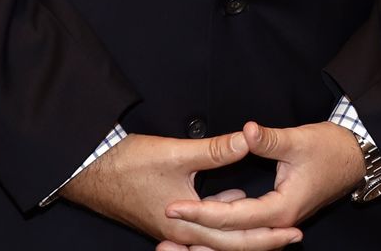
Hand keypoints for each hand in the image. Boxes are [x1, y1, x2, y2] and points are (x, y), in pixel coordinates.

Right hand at [58, 132, 298, 250]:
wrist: (87, 169)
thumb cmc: (126, 164)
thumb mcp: (176, 154)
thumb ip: (215, 150)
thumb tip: (248, 141)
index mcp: (185, 225)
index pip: (235, 239)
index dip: (266, 236)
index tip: (293, 231)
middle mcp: (180, 233)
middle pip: (228, 244)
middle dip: (262, 240)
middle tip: (293, 235)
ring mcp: (171, 227)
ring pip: (215, 236)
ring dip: (242, 230)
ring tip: (270, 223)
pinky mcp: (165, 215)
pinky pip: (202, 224)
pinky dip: (222, 217)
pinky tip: (234, 196)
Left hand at [161, 121, 364, 245]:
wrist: (356, 158)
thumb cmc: (330, 149)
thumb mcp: (298, 140)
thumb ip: (268, 139)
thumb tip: (245, 132)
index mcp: (281, 209)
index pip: (232, 218)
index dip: (199, 213)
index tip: (172, 206)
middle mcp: (278, 223)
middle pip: (231, 239)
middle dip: (197, 236)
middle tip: (163, 231)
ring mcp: (278, 223)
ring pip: (237, 240)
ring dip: (208, 240)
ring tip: (174, 238)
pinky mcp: (275, 215)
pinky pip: (244, 230)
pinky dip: (222, 230)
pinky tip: (202, 219)